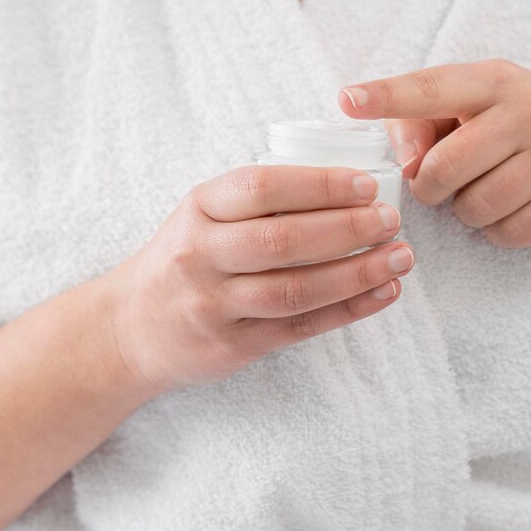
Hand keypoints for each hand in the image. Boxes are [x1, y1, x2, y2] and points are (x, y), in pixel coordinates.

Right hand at [101, 165, 414, 394]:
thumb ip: (258, 202)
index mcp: (198, 209)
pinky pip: (299, 327)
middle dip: (347, 229)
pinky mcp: (232, 346)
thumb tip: (344, 185)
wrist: (130, 328)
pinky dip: (348, 310)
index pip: (261, 188)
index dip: (318, 184)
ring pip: (296, 289)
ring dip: (357, 273)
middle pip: (282, 240)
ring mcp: (214, 305)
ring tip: (400, 257)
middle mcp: (201, 255)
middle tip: (391, 221)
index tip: (365, 184)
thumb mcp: (203, 216)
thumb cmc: (184, 259)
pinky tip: (383, 293)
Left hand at [337, 59, 530, 248]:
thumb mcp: (481, 104)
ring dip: (468, 213)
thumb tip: (407, 161)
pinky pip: (511, 232)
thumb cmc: (526, 125)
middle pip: (443, 169)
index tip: (348, 100)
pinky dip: (501, 231)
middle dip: (430, 188)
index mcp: (496, 79)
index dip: (387, 96)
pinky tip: (516, 209)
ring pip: (475, 208)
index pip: (431, 88)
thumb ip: (426, 121)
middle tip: (442, 184)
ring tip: (486, 192)